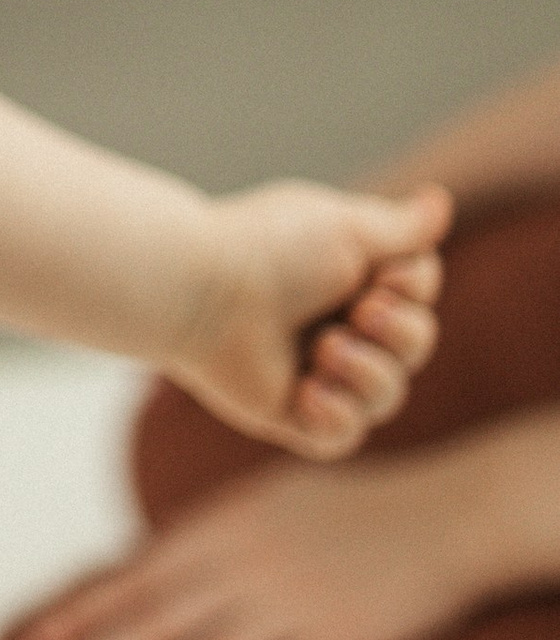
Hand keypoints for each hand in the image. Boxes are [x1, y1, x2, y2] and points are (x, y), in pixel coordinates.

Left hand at [10, 445, 489, 639]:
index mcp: (220, 530)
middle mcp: (244, 568)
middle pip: (152, 627)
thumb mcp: (265, 500)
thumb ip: (205, 536)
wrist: (445, 510)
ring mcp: (292, 606)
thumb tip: (145, 564)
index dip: (79, 617)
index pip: (133, 581)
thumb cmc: (352, 505)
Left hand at [164, 180, 448, 459]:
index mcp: (352, 275)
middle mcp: (339, 322)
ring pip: (386, 397)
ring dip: (368, 373)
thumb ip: (400, 229)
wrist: (201, 290)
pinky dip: (336, 417)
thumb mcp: (348, 228)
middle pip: (414, 347)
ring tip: (324, 350)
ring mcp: (315, 371)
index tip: (384, 278)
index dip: (413, 291)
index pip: (418, 295)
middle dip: (400, 334)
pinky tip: (308, 392)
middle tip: (360, 314)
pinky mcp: (290, 413)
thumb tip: (438, 201)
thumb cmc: (271, 249)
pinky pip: (341, 438)